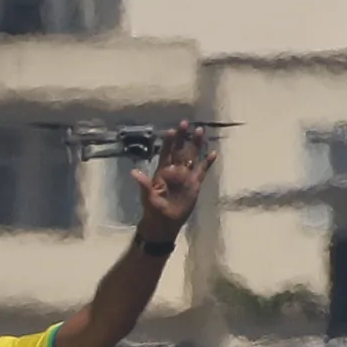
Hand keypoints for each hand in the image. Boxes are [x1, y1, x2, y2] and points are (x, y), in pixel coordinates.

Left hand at [135, 122, 215, 243]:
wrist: (165, 223)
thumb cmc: (154, 210)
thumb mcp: (147, 197)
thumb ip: (144, 184)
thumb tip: (134, 173)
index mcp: (163, 171)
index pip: (166, 152)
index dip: (169, 142)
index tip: (172, 131)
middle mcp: (175, 170)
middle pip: (180, 150)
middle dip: (183, 137)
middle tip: (186, 123)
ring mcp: (186, 176)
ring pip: (192, 156)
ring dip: (196, 144)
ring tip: (200, 131)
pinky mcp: (195, 184)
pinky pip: (202, 170)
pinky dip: (207, 162)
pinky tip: (213, 153)